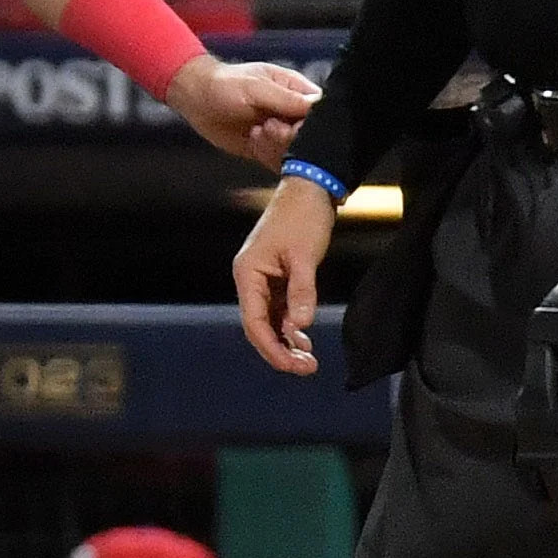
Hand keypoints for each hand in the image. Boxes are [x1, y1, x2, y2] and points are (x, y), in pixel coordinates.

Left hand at [164, 51, 318, 165]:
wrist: (196, 98)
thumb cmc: (225, 84)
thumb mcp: (256, 87)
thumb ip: (286, 98)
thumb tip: (318, 106)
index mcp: (297, 91)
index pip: (322, 111)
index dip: (313, 122)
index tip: (295, 124)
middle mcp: (293, 113)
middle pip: (312, 135)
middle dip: (292, 137)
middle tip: (268, 127)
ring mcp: (281, 132)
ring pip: (297, 152)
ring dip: (277, 147)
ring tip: (256, 132)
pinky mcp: (267, 148)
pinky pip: (278, 161)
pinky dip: (267, 156)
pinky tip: (252, 142)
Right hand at [233, 167, 336, 374]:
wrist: (310, 189)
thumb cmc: (303, 217)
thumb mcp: (305, 255)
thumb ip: (302, 291)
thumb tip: (301, 326)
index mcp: (248, 273)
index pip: (253, 321)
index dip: (271, 347)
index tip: (292, 365)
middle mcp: (250, 280)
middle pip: (259, 326)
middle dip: (280, 350)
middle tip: (307, 368)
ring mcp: (263, 280)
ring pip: (269, 321)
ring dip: (286, 341)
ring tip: (309, 360)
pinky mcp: (277, 278)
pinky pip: (279, 310)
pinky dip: (291, 326)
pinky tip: (304, 339)